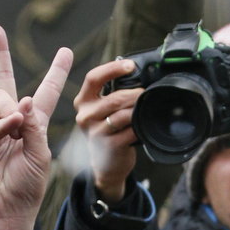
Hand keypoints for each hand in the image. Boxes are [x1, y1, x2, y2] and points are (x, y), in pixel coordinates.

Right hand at [0, 25, 72, 229]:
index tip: (66, 52)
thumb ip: (36, 128)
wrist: (5, 214)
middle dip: (0, 56)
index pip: (46, 94)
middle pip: (6, 83)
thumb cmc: (27, 189)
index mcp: (35, 128)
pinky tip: (12, 125)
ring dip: (10, 106)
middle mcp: (13, 124)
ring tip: (19, 121)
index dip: (56, 73)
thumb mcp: (41, 157)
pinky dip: (2, 124)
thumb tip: (26, 101)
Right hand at [73, 59, 141, 202]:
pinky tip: (143, 126)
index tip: (130, 66)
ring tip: (145, 109)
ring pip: (123, 115)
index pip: (94, 77)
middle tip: (146, 93)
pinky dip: (140, 127)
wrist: (106, 164)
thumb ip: (111, 93)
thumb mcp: (102, 110)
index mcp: (83, 102)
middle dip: (135, 94)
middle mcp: (85, 116)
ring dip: (138, 110)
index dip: (113, 68)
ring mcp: (95, 133)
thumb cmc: (108, 131)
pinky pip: (130, 131)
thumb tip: (136, 74)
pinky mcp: (108, 146)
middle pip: (114, 98)